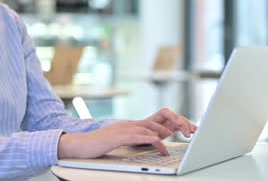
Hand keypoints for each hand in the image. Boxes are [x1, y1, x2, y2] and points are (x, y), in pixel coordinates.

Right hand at [57, 108, 196, 158]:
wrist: (79, 146)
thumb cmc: (98, 146)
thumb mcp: (119, 141)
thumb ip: (133, 139)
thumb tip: (149, 142)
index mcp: (130, 125)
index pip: (155, 121)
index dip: (171, 123)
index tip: (185, 128)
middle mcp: (129, 124)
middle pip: (156, 120)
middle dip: (174, 124)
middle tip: (188, 130)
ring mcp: (123, 129)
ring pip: (150, 127)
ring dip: (166, 133)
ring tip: (178, 138)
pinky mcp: (118, 136)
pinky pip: (138, 136)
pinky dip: (151, 140)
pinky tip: (160, 144)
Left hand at [142, 108, 196, 138]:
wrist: (139, 136)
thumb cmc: (140, 135)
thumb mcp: (143, 135)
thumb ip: (150, 135)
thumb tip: (155, 136)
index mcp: (154, 117)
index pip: (165, 112)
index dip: (174, 117)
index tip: (179, 125)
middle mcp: (162, 118)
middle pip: (175, 116)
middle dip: (183, 123)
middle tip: (188, 133)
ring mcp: (168, 122)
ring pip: (180, 121)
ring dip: (188, 125)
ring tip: (194, 131)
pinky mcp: (171, 127)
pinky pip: (181, 126)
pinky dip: (187, 128)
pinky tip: (194, 131)